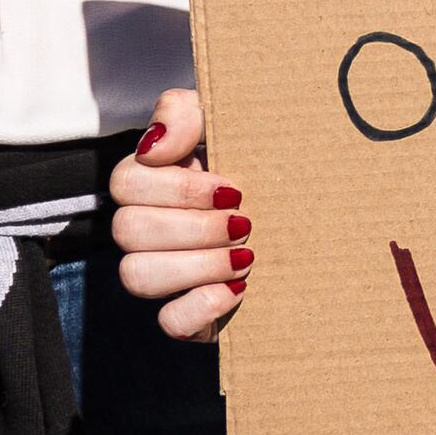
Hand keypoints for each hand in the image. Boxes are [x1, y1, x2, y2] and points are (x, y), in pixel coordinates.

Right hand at [111, 87, 249, 339]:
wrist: (309, 221)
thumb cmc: (259, 165)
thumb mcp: (225, 123)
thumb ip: (184, 112)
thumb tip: (153, 147)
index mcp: (150, 182)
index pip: (126, 183)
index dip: (179, 189)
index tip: (233, 190)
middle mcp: (145, 229)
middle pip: (129, 230)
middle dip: (195, 227)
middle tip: (245, 224)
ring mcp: (162, 275)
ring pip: (137, 277)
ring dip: (198, 265)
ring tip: (247, 256)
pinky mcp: (186, 315)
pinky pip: (169, 323)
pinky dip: (202, 307)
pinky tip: (238, 289)